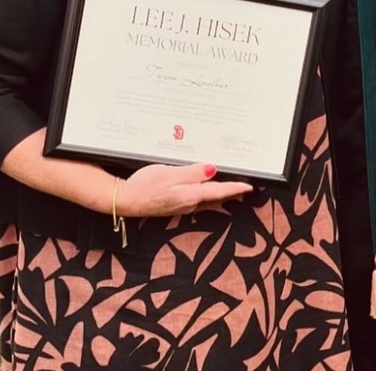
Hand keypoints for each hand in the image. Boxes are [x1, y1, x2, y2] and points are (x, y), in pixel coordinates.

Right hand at [116, 163, 251, 217]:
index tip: (250, 187)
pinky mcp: (174, 205)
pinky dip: (205, 193)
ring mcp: (182, 206)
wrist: (125, 201)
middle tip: (245, 186)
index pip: (219, 191)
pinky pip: (195, 199)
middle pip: (216, 197)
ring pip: (206, 199)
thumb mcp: (169, 174)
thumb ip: (193, 173)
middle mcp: (189, 203)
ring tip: (230, 185)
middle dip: (231, 191)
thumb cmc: (144, 186)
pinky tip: (204, 187)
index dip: (235, 188)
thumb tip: (213, 170)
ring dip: (218, 192)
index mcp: (191, 195)